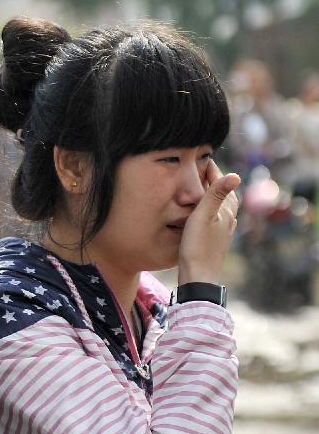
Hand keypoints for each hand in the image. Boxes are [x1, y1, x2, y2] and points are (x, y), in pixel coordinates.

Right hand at [178, 160, 239, 284]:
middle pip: (223, 192)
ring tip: (199, 186)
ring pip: (221, 204)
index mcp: (227, 210)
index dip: (210, 168)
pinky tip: (202, 211)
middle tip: (199, 167)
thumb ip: (216, 194)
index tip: (200, 155)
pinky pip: (216, 216)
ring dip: (211, 193)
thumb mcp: (204, 217)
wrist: (198, 278)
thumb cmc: (197, 247)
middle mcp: (229, 218)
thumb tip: (236, 174)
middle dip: (213, 179)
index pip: (220, 181)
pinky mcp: (216, 240)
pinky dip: (209, 207)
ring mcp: (224, 230)